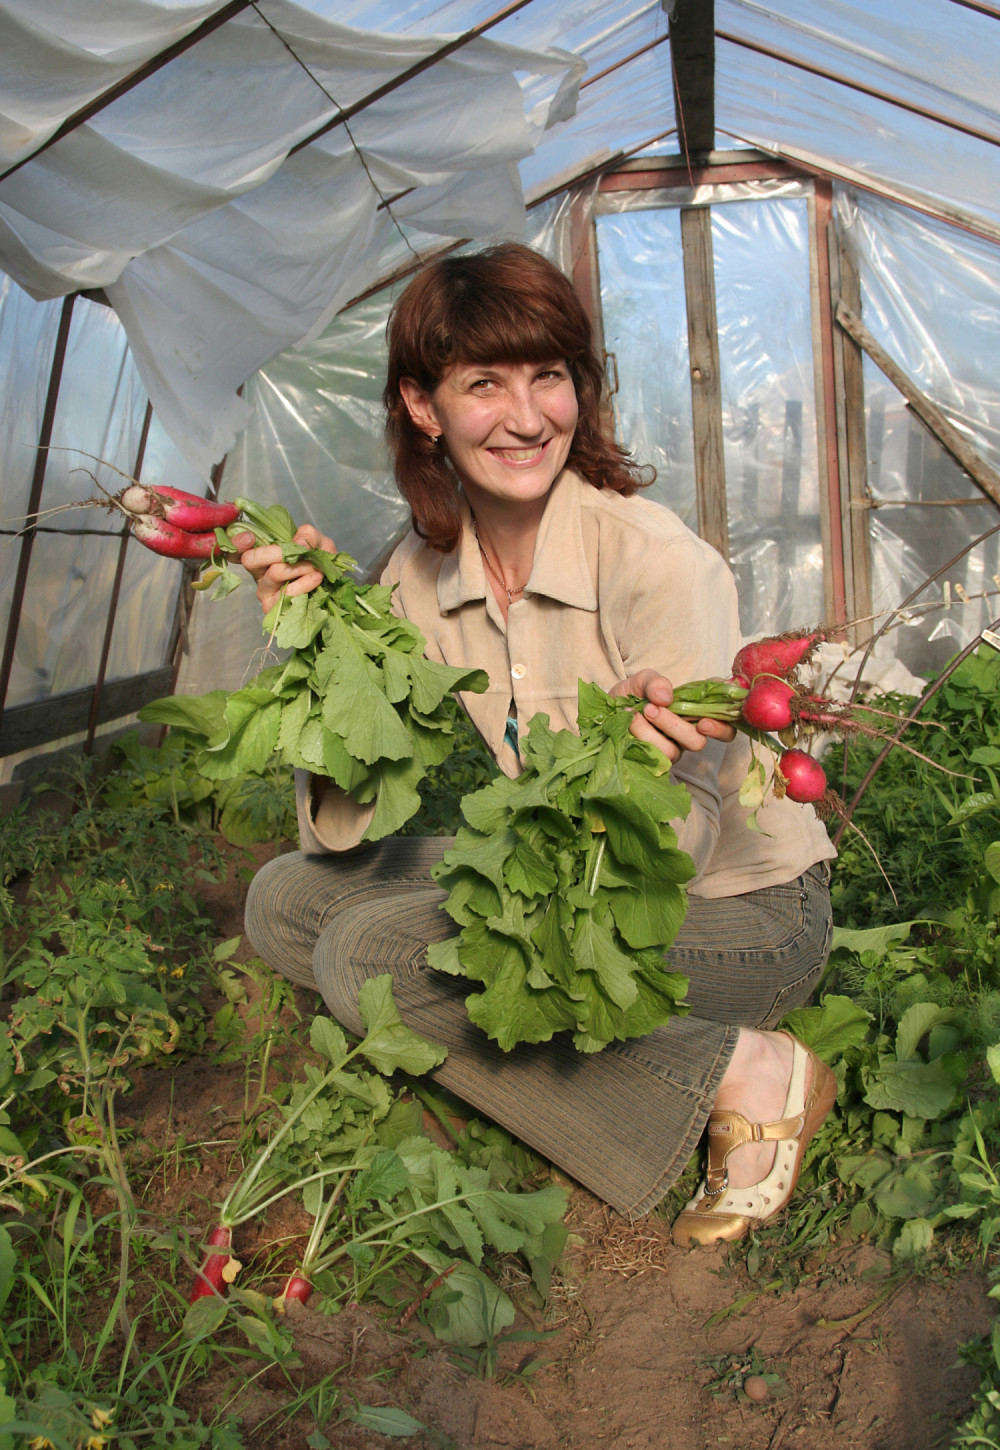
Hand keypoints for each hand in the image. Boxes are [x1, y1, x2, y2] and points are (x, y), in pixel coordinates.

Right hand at [233, 522, 335, 613]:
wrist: (332, 588)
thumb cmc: (319, 563)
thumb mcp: (318, 543)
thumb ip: (308, 536)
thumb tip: (298, 543)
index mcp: (262, 555)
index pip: (236, 548)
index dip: (236, 542)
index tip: (249, 538)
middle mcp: (258, 573)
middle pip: (250, 559)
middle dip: (279, 552)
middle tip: (301, 551)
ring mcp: (265, 592)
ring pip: (275, 573)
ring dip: (300, 567)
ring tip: (316, 568)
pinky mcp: (275, 609)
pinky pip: (288, 593)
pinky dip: (306, 583)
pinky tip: (316, 579)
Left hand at [611, 669, 736, 762]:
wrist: (604, 712)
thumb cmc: (631, 695)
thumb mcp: (642, 680)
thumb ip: (655, 682)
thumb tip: (666, 699)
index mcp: (696, 711)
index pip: (725, 721)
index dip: (723, 723)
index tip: (705, 720)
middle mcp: (688, 732)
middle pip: (699, 740)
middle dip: (675, 724)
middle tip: (651, 708)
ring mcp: (672, 749)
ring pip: (674, 750)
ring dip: (652, 731)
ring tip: (634, 714)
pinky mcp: (654, 762)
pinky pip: (654, 757)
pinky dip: (640, 737)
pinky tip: (628, 723)